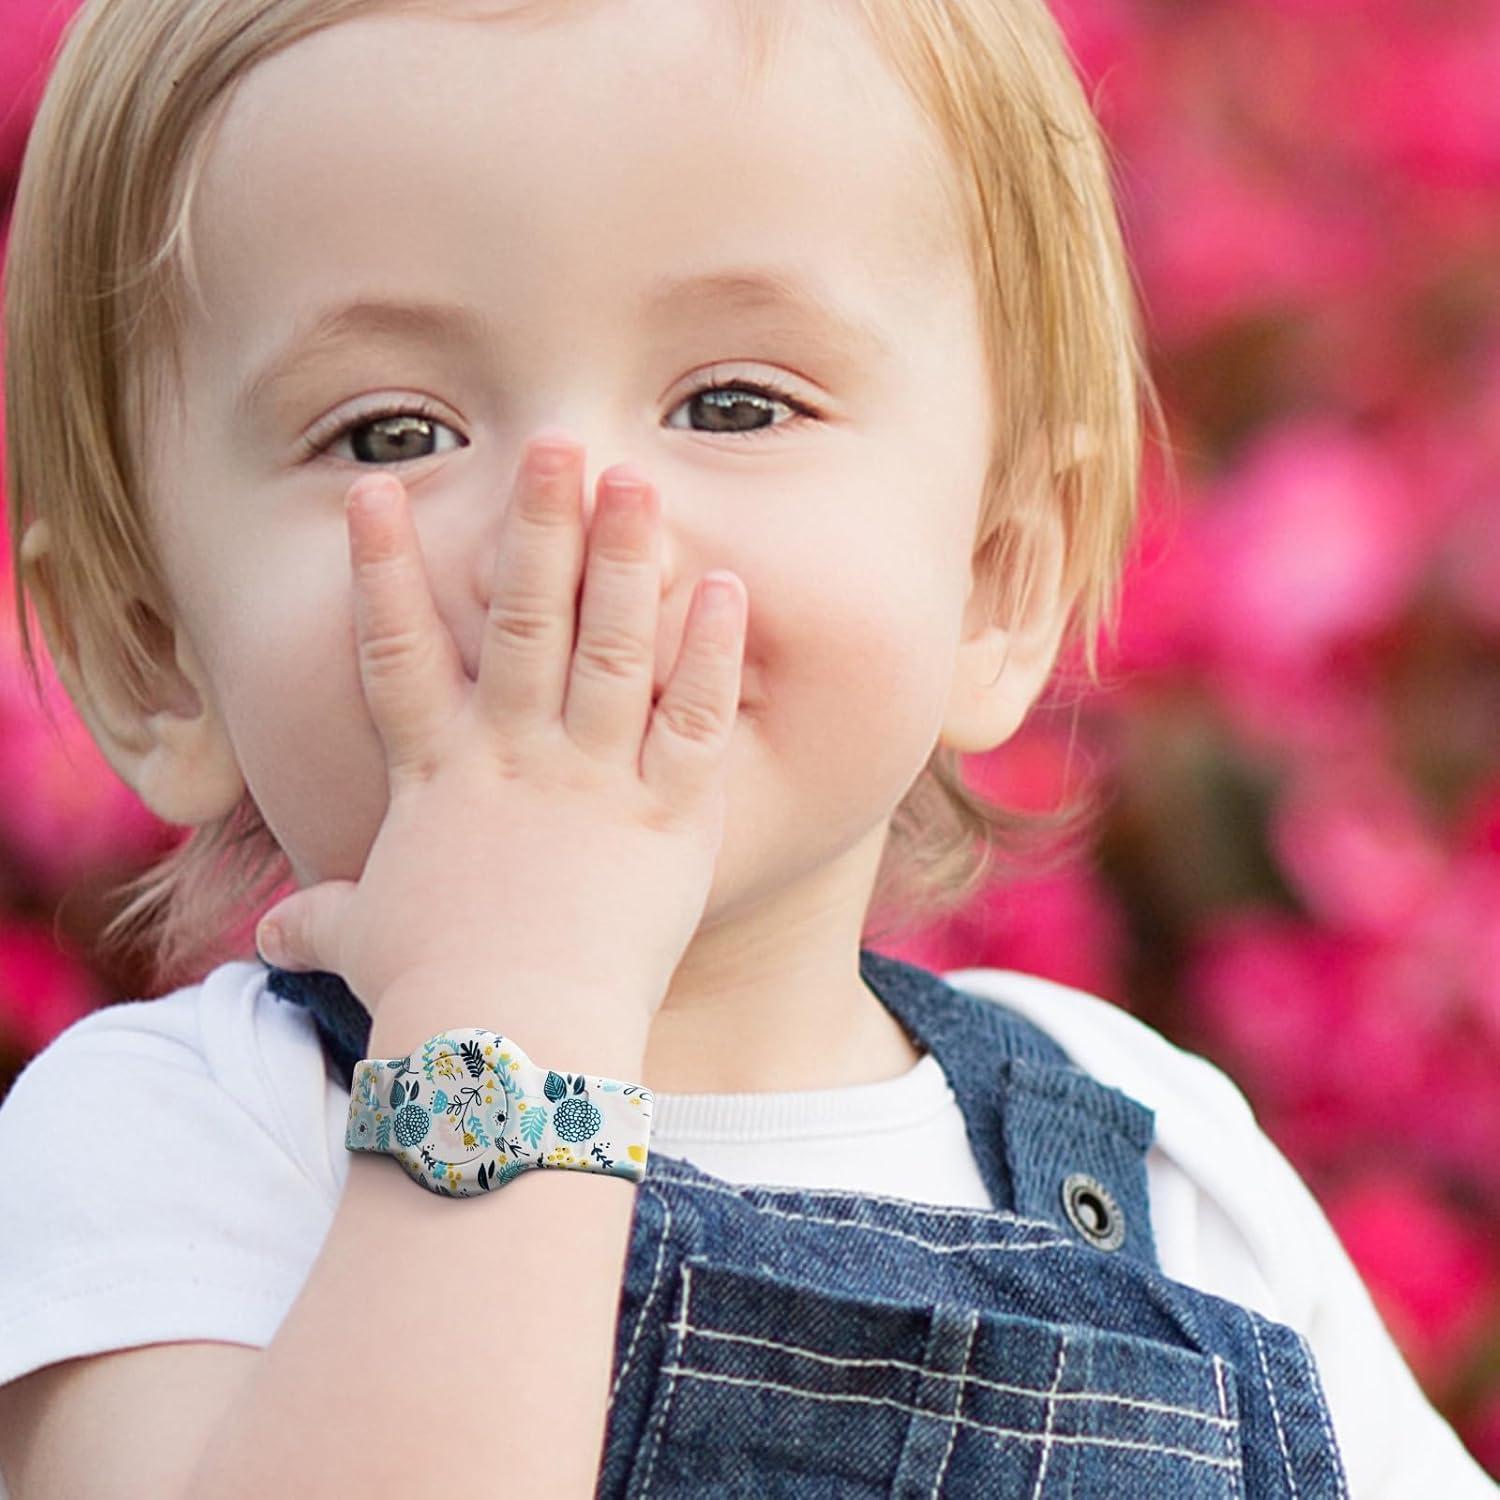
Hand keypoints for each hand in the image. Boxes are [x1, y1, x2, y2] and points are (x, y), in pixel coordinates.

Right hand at [254, 430, 745, 1027]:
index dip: (383, 568)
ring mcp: (595, 780)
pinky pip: (694, 722)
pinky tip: (726, 588)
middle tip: (554, 443)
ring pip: (611, 648)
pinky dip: (710, 655)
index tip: (374, 491)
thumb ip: (328, 920)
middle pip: (526, 619)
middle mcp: (517, 758)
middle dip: (537, 525)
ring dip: (626, 559)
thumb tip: (272, 939)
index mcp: (440, 779)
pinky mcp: (668, 818)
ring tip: (640, 480)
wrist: (510, 1045)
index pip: (399, 653)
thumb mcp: (369, 944)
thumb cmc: (433, 996)